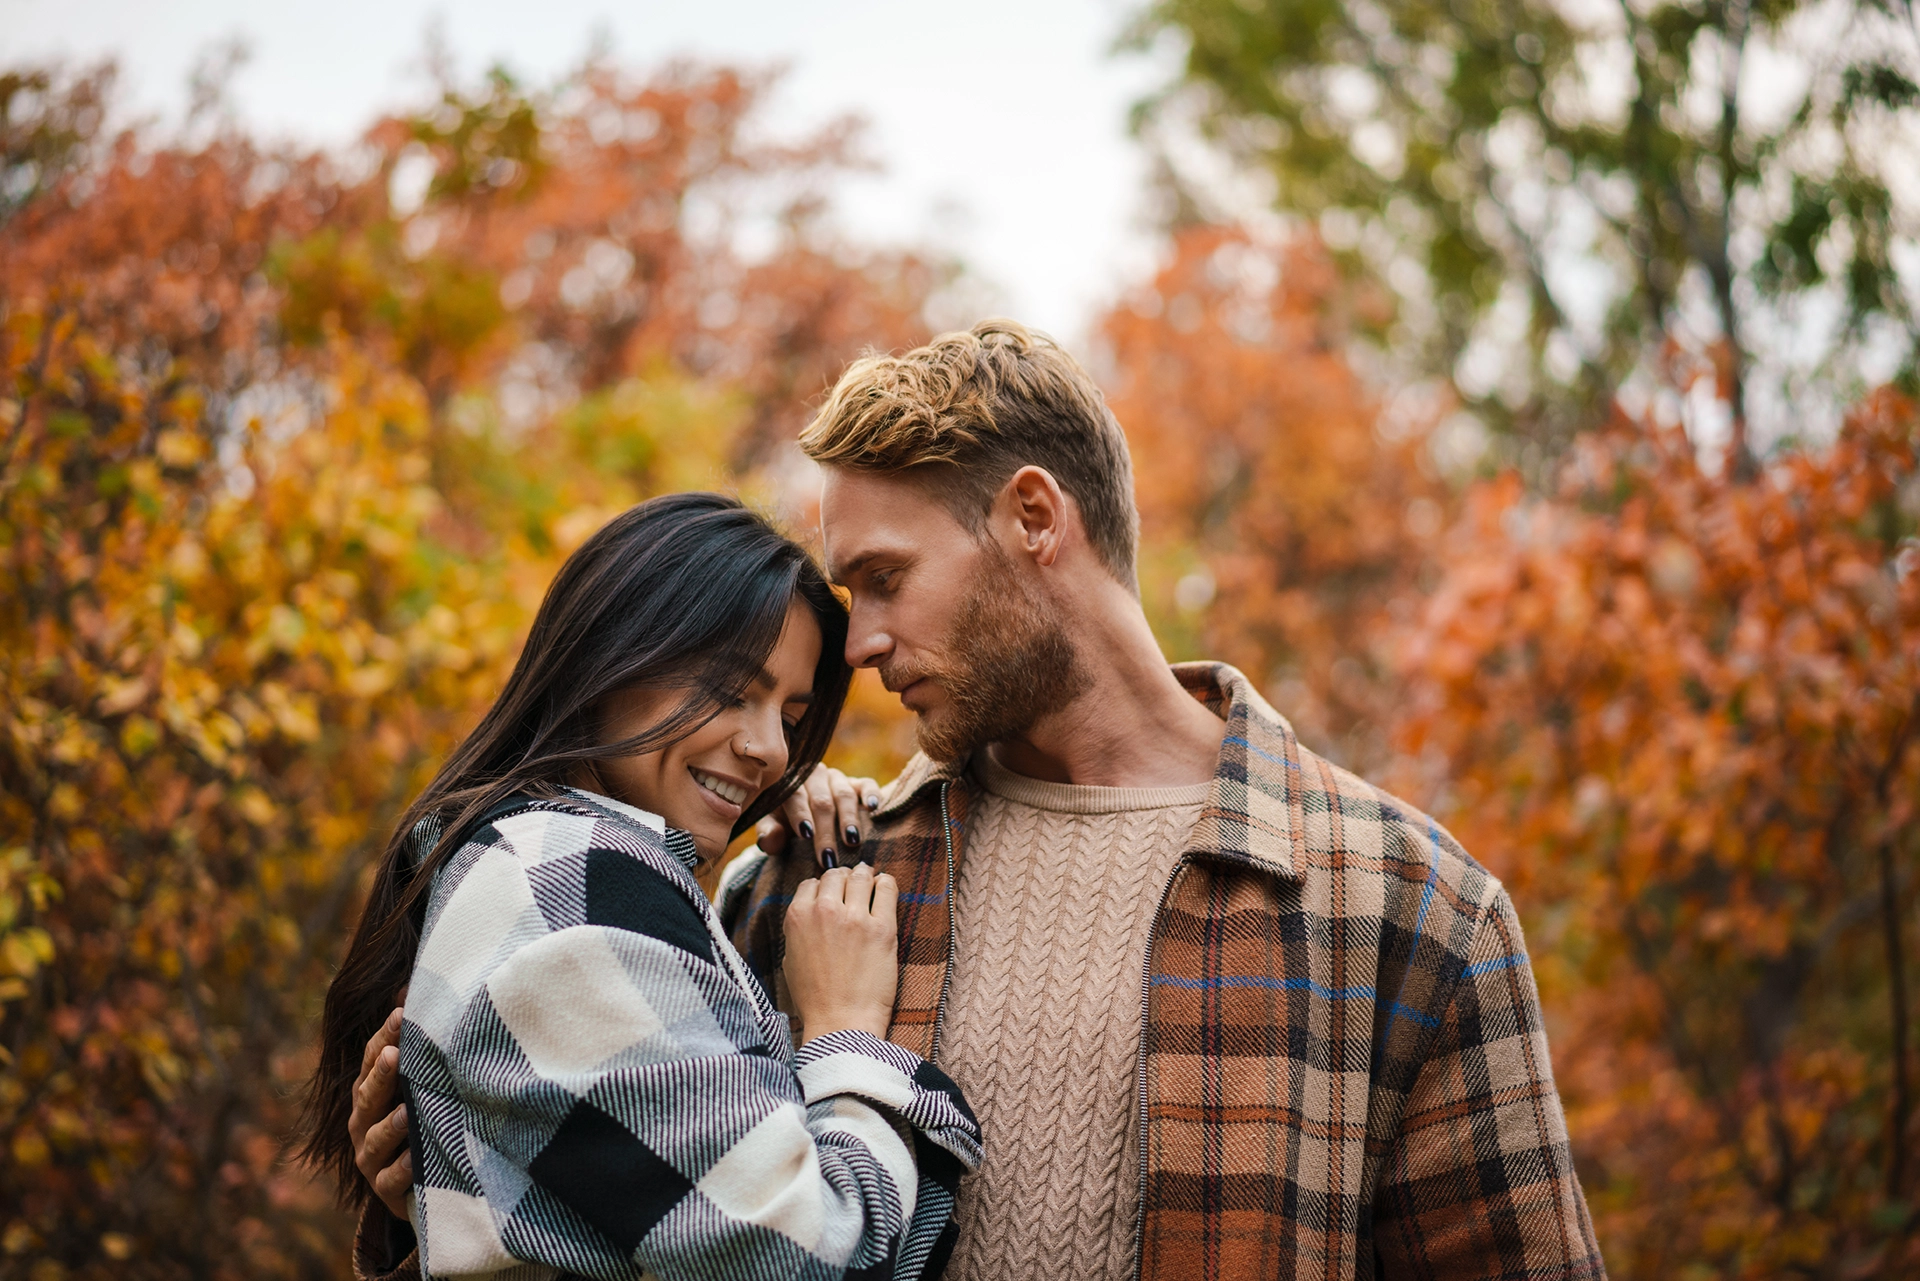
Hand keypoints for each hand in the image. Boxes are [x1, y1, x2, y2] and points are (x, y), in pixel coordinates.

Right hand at [350, 996, 413, 1219]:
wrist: (412, 1182)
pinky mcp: (385, 1190)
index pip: (373, 1059)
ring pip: (376, 1139)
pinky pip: (392, 1180)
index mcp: (369, 1092)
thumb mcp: (413, 1080)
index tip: (402, 1013)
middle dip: (381, 1076)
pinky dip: (405, 1169)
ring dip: (391, 1125)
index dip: (385, 1037)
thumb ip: (410, 1041)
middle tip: (395, 1055)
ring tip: (408, 1110)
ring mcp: (371, 1157)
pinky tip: (417, 1158)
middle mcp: (362, 1122)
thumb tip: (410, 984)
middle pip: (368, 1096)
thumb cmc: (415, 1117)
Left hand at [756, 764, 881, 869]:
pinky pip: (867, 784)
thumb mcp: (773, 826)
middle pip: (821, 801)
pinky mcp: (858, 783)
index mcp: (789, 782)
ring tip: (851, 841)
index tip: (806, 835)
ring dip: (848, 819)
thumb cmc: (785, 821)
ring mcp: (837, 778)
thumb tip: (771, 840)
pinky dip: (871, 795)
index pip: (794, 795)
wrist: (807, 812)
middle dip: (825, 831)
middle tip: (828, 857)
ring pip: (844, 795)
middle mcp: (814, 775)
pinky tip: (873, 808)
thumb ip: (769, 832)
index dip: (800, 814)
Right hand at [782, 862, 898, 1043]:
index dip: (823, 888)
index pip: (811, 883)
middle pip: (836, 875)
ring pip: (861, 875)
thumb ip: (798, 930)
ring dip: (866, 877)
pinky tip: (885, 888)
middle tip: (854, 886)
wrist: (840, 1025)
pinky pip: (887, 888)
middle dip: (845, 879)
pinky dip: (886, 883)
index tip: (833, 894)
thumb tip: (809, 912)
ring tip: (871, 883)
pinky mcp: (882, 928)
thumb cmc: (815, 1000)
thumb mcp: (789, 960)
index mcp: (797, 917)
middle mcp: (824, 912)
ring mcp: (854, 918)